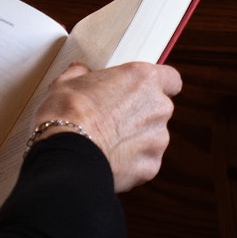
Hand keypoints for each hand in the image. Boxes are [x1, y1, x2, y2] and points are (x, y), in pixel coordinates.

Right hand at [30, 61, 181, 192]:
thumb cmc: (67, 113)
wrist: (65, 153)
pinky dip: (130, 162)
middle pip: (158, 109)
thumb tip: (80, 72)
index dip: (158, 85)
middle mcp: (158, 107)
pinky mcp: (151, 165)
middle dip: (139, 114)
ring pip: (152, 137)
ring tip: (106, 142)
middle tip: (111, 118)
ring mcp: (158, 139)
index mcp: (143, 79)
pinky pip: (144, 161)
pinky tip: (107, 158)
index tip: (143, 91)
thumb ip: (81, 74)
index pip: (171, 79)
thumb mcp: (67, 82)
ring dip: (135, 139)